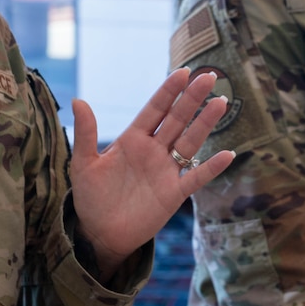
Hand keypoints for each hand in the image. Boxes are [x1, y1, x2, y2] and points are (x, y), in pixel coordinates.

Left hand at [69, 67, 234, 278]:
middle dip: (192, 98)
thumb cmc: (91, 197)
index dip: (168, 91)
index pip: (155, 109)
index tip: (183, 72)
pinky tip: (227, 154)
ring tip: (220, 102)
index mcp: (133, 139)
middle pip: (177, 119)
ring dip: (205, 123)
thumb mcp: (83, 164)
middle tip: (210, 76)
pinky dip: (212, 167)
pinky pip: (196, 177)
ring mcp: (166, 171)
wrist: (99, 233)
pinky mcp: (173, 194)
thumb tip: (78, 100)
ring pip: (190, 142)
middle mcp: (153, 150)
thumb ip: (86, 133)